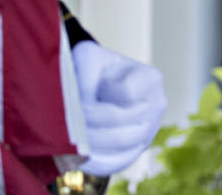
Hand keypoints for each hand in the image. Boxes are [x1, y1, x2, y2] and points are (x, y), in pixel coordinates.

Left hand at [72, 41, 166, 175]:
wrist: (100, 83)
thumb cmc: (95, 69)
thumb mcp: (88, 58)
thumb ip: (84, 78)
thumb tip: (79, 110)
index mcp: (150, 79)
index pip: (125, 93)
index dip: (97, 95)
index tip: (79, 90)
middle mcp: (157, 105)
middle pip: (121, 121)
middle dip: (87, 123)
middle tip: (63, 122)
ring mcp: (150, 129)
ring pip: (121, 145)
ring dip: (91, 144)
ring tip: (68, 139)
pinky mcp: (136, 149)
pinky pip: (118, 162)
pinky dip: (96, 163)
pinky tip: (77, 157)